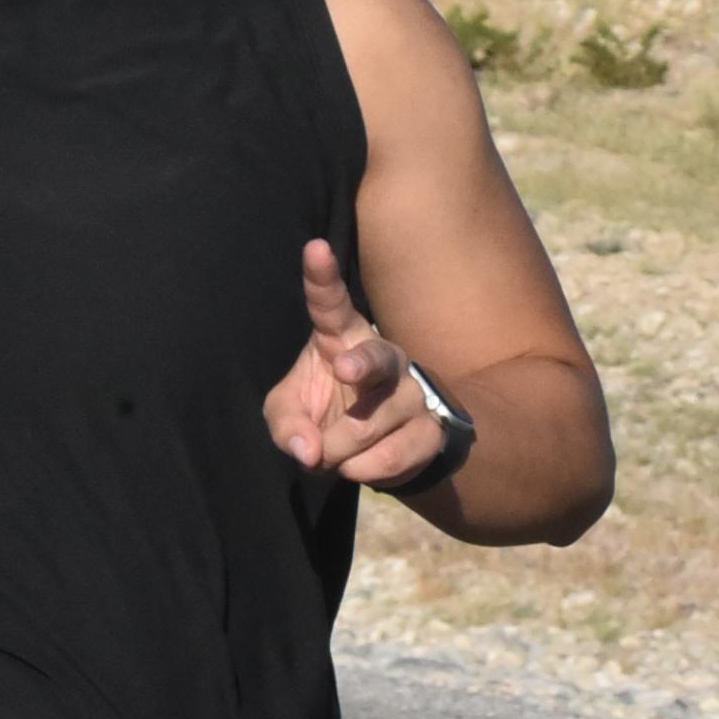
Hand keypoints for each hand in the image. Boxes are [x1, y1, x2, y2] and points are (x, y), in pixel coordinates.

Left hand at [262, 239, 449, 486]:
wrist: (375, 448)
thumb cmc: (324, 413)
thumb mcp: (289, 414)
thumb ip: (287, 425)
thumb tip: (310, 451)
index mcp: (341, 337)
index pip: (330, 303)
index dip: (322, 277)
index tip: (315, 247)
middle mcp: (383, 356)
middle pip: (376, 357)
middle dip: (363, 362)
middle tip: (345, 368)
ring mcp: (411, 392)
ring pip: (369, 425)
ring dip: (338, 451)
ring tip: (331, 455)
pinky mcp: (431, 429)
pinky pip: (391, 456)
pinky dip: (364, 470)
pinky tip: (357, 466)